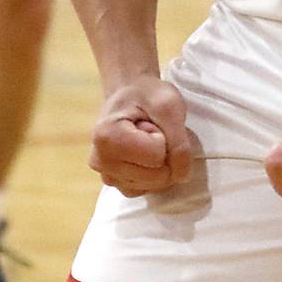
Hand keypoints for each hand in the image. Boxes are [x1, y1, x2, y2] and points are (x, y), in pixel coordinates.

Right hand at [89, 76, 192, 194]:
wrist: (129, 92)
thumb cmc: (147, 94)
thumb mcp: (170, 106)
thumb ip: (179, 143)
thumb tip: (181, 176)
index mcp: (108, 136)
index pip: (158, 156)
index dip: (164, 137)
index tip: (149, 121)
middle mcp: (101, 161)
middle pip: (157, 176)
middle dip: (163, 152)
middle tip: (149, 130)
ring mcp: (106, 175)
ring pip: (154, 185)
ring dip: (158, 162)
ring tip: (144, 139)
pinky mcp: (114, 183)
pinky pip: (146, 189)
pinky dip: (152, 173)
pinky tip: (142, 153)